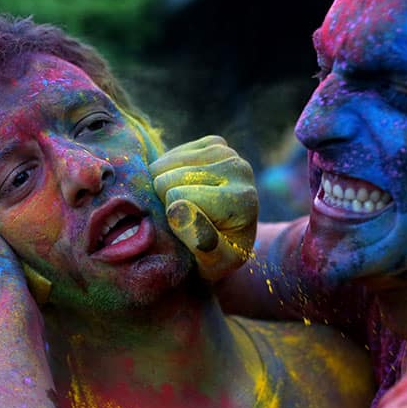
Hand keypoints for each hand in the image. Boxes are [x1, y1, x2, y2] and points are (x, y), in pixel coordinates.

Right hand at [150, 135, 257, 281]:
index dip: (173, 218)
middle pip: (169, 179)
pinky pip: (169, 155)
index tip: (190, 232)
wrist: (227, 242)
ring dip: (163, 186)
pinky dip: (167, 172)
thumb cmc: (216, 257)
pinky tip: (182, 188)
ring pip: (164, 165)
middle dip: (166, 201)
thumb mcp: (212, 264)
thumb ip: (201, 242)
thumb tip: (177, 208)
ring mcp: (228, 153)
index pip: (178, 198)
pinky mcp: (216, 143)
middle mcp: (240, 170)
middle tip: (185, 218)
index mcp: (242, 201)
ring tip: (183, 205)